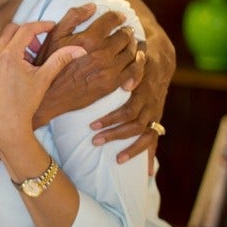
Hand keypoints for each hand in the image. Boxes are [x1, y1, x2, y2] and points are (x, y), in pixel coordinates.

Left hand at [0, 21, 85, 147]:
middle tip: (39, 46)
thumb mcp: (44, 79)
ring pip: (1, 45)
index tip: (51, 26)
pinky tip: (16, 74)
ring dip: (15, 46)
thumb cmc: (25, 104)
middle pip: (11, 30)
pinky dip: (5, 58)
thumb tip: (80, 49)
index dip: (41, 25)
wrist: (4, 125)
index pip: (26, 29)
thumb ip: (60, 60)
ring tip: (29, 62)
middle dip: (27, 33)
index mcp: (10, 54)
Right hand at [32, 4, 141, 125]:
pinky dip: (137, 62)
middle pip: (125, 35)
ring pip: (132, 52)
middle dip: (126, 31)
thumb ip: (73, 17)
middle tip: (125, 31)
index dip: (117, 16)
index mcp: (89, 39)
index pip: (112, 20)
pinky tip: (134, 59)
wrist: (49, 96)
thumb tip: (92, 6)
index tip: (119, 17)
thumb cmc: (49, 64)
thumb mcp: (54, 36)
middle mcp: (102, 53)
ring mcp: (109, 70)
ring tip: (130, 43)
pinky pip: (133, 70)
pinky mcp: (112, 84)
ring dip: (133, 45)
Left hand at [90, 32, 175, 173]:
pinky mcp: (156, 119)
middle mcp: (149, 101)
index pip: (128, 108)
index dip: (110, 119)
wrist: (159, 56)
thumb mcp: (119, 53)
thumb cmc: (129, 54)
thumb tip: (68, 57)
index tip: (91, 126)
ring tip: (115, 159)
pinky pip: (154, 140)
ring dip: (130, 147)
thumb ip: (104, 57)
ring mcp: (155, 111)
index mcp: (139, 85)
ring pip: (145, 134)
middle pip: (134, 123)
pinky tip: (146, 173)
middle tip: (94, 140)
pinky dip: (150, 156)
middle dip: (113, 133)